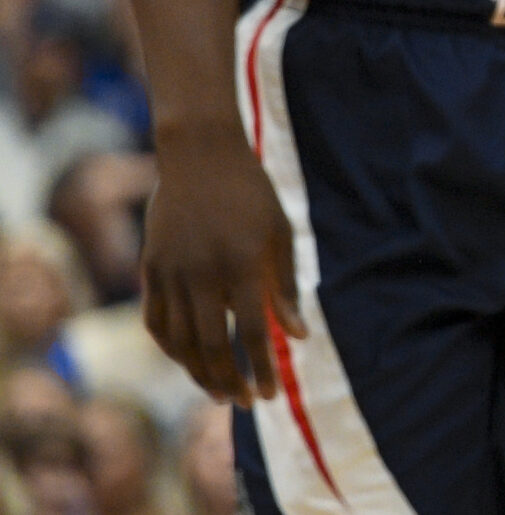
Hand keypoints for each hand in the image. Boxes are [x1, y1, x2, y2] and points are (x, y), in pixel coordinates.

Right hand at [140, 131, 304, 405]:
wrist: (200, 156)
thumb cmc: (251, 194)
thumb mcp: (280, 234)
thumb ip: (285, 287)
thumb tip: (299, 337)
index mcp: (242, 264)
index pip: (253, 334)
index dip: (262, 368)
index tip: (271, 394)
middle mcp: (203, 274)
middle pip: (212, 346)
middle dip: (230, 382)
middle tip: (245, 403)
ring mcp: (171, 272)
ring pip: (180, 341)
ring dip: (199, 373)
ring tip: (218, 393)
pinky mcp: (150, 269)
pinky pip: (156, 321)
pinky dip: (171, 348)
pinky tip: (187, 361)